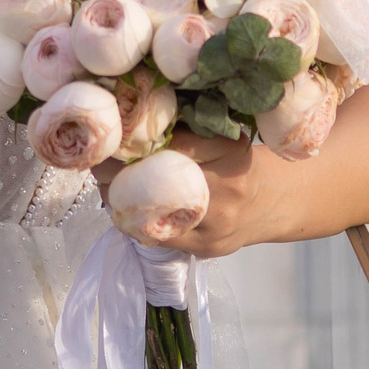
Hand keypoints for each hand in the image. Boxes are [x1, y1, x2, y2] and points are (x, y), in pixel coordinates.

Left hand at [91, 129, 275, 257]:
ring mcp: (217, 222)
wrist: (270, 202)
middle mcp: (227, 186)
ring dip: (119, 198)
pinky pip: (158, 236)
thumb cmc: (233, 161)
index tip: (111, 135)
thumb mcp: (219, 137)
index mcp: (229, 150)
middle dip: (119, 170)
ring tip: (106, 183)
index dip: (134, 141)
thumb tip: (127, 121)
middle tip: (98, 160)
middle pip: (159, 179)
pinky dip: (134, 220)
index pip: (171, 144)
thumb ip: (183, 129)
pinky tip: (124, 208)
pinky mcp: (205, 247)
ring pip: (153, 211)